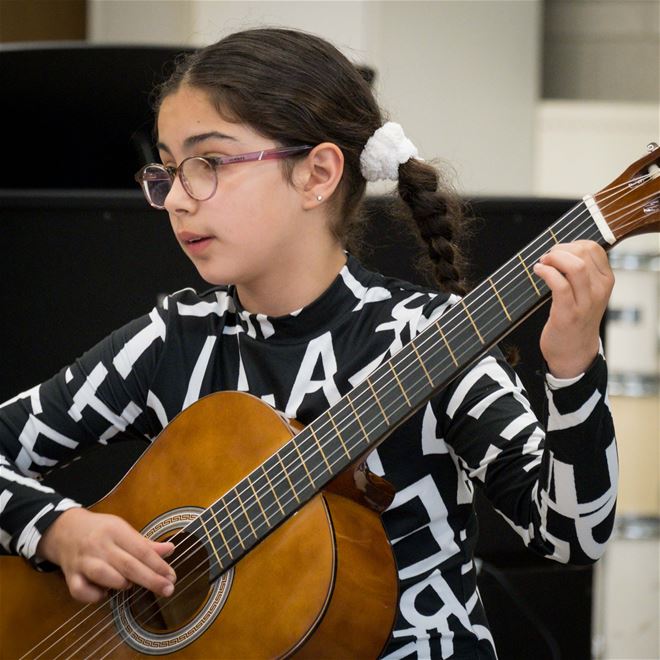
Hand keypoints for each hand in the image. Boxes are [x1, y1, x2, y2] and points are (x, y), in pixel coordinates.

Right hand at [37, 508, 175, 602]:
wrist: (64, 530)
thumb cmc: (101, 531)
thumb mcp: (123, 530)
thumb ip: (145, 543)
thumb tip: (170, 549)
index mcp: (115, 530)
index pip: (141, 549)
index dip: (158, 565)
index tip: (172, 577)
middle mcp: (99, 545)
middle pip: (127, 564)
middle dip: (150, 579)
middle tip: (168, 590)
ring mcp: (83, 561)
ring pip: (103, 574)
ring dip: (120, 583)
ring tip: (130, 586)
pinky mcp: (69, 576)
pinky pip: (80, 590)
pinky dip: (93, 596)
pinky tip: (104, 594)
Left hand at [533, 240, 613, 377]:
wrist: (574, 351)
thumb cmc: (576, 317)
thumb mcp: (587, 292)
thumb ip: (581, 272)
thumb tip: (560, 249)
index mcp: (605, 280)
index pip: (592, 248)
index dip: (570, 244)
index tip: (557, 252)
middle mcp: (599, 290)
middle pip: (582, 252)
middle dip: (559, 249)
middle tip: (546, 259)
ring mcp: (585, 302)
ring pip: (575, 266)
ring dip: (553, 259)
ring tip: (542, 264)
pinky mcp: (568, 313)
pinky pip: (559, 284)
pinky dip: (546, 273)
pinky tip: (538, 272)